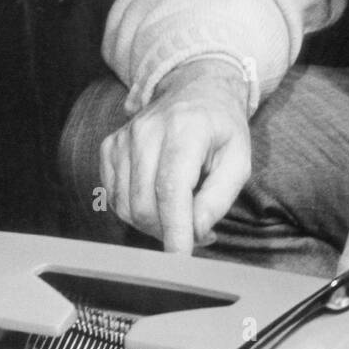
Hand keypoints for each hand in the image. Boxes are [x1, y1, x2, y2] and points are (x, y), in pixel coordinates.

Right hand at [99, 59, 251, 253]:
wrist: (196, 90)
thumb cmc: (221, 128)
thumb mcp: (239, 160)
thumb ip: (220, 197)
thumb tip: (196, 231)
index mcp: (186, 129)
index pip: (171, 188)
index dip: (174, 229)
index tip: (179, 258)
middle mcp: (148, 131)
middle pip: (144, 203)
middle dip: (168, 230)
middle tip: (194, 230)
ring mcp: (124, 138)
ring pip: (125, 205)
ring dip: (152, 223)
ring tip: (179, 212)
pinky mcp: (110, 147)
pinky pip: (114, 197)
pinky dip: (135, 210)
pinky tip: (158, 199)